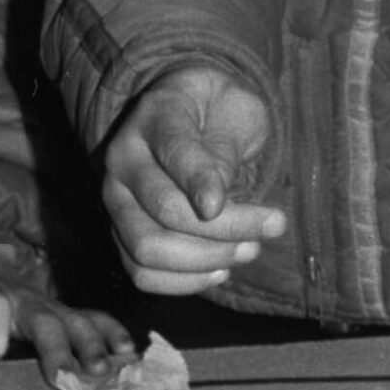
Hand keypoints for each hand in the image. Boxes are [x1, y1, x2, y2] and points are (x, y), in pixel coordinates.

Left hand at [0, 239, 134, 388]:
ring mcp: (50, 304)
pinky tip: (131, 357)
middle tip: (67, 378)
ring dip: (94, 347)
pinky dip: (114, 335)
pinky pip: (96, 319)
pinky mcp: (68, 311)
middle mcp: (23, 298)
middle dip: (57, 346)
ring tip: (109, 373)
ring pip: (77, 321)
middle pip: (44, 319)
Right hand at [101, 64, 286, 295]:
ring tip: (250, 250)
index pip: (174, 150)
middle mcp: (124, 160)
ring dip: (205, 260)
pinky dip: (184, 282)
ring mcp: (117, 201)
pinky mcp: (121, 234)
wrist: (190, 113)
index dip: (199, 181)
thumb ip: (224, 146)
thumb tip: (213, 201)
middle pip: (164, 208)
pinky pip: (143, 274)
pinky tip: (221, 270)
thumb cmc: (219, 110)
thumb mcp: (235, 107)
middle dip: (225, 228)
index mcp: (156, 116)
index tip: (222, 205)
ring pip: (147, 248)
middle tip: (273, 226)